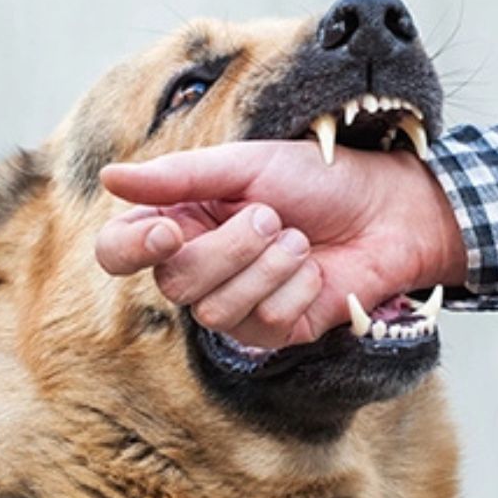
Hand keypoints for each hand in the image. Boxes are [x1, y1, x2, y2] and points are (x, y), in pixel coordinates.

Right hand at [96, 141, 466, 347]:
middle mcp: (199, 267)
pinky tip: (316, 271)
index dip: (131, 249)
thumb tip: (110, 177)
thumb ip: (178, 176)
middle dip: (228, 249)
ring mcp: (235, 304)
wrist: (388, 210)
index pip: (119, 251)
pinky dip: (295, 290)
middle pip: (174, 283)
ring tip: (298, 241)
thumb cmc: (318, 179)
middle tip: (272, 217)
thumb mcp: (246, 165)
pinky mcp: (273, 333)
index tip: (169, 231)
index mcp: (181, 221)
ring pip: (215, 311)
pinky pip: (262, 324)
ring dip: (267, 269)